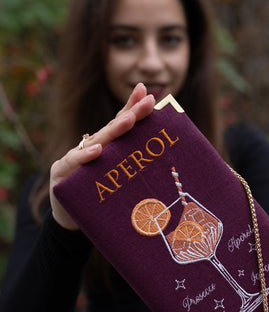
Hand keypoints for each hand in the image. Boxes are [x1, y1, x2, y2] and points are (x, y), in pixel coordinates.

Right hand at [50, 83, 154, 229]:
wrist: (70, 219)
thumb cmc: (98, 199)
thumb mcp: (118, 182)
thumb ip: (133, 167)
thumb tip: (165, 161)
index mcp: (105, 149)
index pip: (119, 124)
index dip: (132, 108)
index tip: (148, 93)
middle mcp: (90, 149)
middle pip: (112, 129)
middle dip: (131, 114)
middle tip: (148, 102)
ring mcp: (75, 160)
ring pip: (96, 142)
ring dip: (113, 131)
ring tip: (129, 120)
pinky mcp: (61, 174)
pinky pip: (73, 163)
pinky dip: (85, 157)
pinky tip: (98, 150)